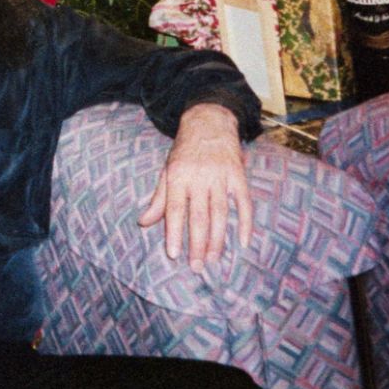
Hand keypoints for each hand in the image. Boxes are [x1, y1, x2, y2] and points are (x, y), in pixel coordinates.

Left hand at [138, 104, 250, 271]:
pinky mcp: (238, 176)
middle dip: (197, 244)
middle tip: (197, 267)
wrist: (209, 122)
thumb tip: (143, 222)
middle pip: (199, 216)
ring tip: (214, 259)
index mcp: (178, 176)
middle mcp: (199, 177)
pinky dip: (245, 223)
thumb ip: (158, 199)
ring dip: (218, 239)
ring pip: (220, 213)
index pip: (174, 209)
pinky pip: (244, 203)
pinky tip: (243, 242)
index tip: (173, 254)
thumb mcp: (167, 171)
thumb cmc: (184, 152)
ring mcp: (220, 176)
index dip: (173, 232)